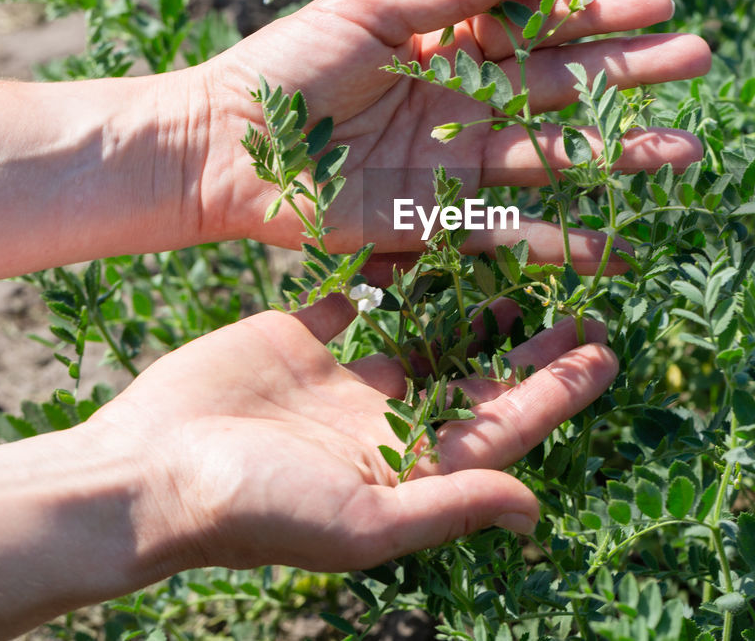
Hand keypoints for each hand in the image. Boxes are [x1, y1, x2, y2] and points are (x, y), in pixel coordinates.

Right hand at [87, 297, 616, 570]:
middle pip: (479, 375)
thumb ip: (451, 504)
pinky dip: (400, 268)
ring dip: (477, 302)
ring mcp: (344, 376)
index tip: (608, 351)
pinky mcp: (303, 333)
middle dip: (533, 345)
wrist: (146, 473)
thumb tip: (536, 511)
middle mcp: (387, 420)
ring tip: (528, 263)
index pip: (506, 423)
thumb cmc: (254, 509)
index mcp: (410, 464)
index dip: (560, 389)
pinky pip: (365, 294)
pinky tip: (440, 233)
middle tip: (588, 305)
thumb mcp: (364, 520)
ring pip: (430, 329)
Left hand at [189, 0, 709, 268]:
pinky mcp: (441, 221)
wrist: (224, 148)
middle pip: (566, 88)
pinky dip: (567, 243)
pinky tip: (621, 244)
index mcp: (450, 41)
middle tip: (699, 60)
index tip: (658, 1)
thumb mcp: (368, 11)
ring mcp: (459, 164)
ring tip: (687, 148)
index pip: (542, 23)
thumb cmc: (283, 66)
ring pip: (560, 157)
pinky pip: (516, 232)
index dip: (600, 13)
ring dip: (624, 152)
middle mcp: (466, 101)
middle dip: (633, 75)